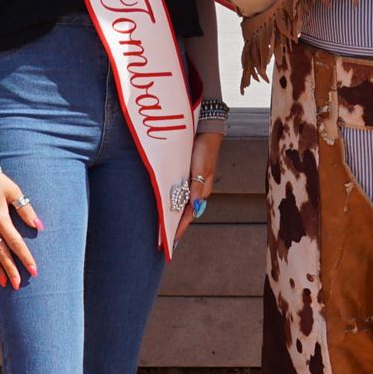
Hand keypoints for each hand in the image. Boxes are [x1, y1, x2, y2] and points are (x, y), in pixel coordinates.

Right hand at [0, 168, 40, 287]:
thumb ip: (26, 209)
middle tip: (18, 286)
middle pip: (1, 253)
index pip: (15, 243)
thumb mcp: (14, 191)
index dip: (25, 258)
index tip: (34, 271)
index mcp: (0, 218)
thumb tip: (39, 226)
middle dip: (10, 270)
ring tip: (5, 284)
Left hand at [175, 127, 223, 249]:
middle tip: (166, 240)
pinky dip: (174, 202)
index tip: (172, 241)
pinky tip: (168, 206)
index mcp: (202, 191)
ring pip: (182, 204)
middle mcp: (197, 190)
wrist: (206, 132)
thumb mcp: (201, 170)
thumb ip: (197, 189)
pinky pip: (179, 193)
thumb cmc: (204, 150)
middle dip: (176, 226)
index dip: (179, 228)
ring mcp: (192, 183)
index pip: (188, 215)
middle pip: (185, 212)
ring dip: (174, 215)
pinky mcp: (187, 176)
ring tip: (165, 228)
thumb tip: (193, 208)